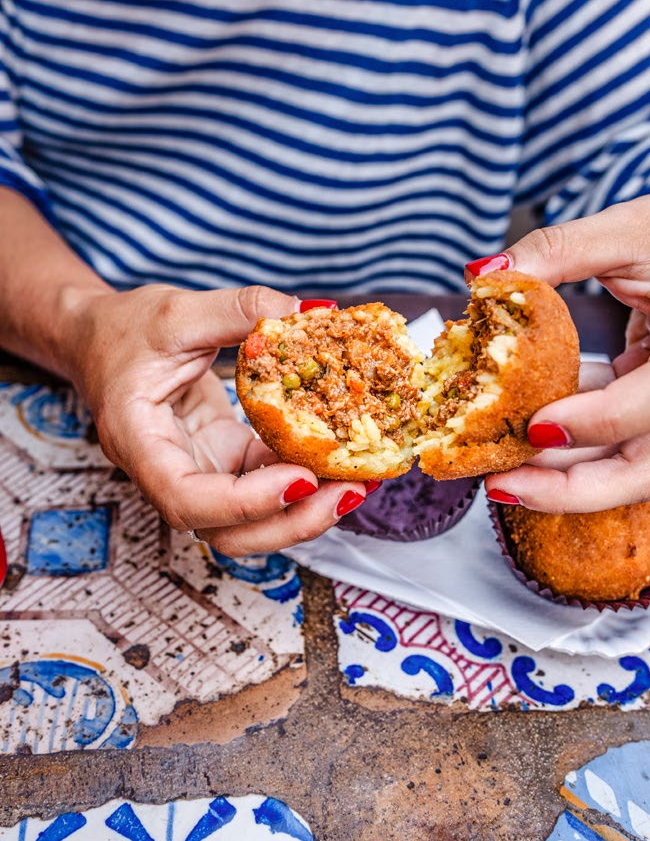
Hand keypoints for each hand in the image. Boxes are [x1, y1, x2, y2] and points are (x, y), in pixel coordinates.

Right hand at [65, 284, 366, 554]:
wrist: (100, 340)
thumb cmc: (124, 330)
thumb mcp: (176, 310)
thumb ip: (238, 309)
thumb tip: (305, 311)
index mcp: (140, 443)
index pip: (186, 499)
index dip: (246, 501)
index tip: (300, 479)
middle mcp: (168, 472)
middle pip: (227, 531)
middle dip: (292, 522)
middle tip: (350, 490)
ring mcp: (200, 471)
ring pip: (251, 522)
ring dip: (306, 511)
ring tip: (358, 481)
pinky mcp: (225, 461)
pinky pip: (267, 486)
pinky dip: (305, 480)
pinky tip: (342, 459)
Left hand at [465, 191, 649, 511]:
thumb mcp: (628, 228)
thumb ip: (557, 249)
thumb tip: (486, 275)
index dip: (602, 420)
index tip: (538, 427)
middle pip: (649, 465)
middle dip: (574, 489)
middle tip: (503, 484)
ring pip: (630, 468)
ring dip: (562, 478)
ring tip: (497, 472)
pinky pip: (614, 445)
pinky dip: (569, 449)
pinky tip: (520, 441)